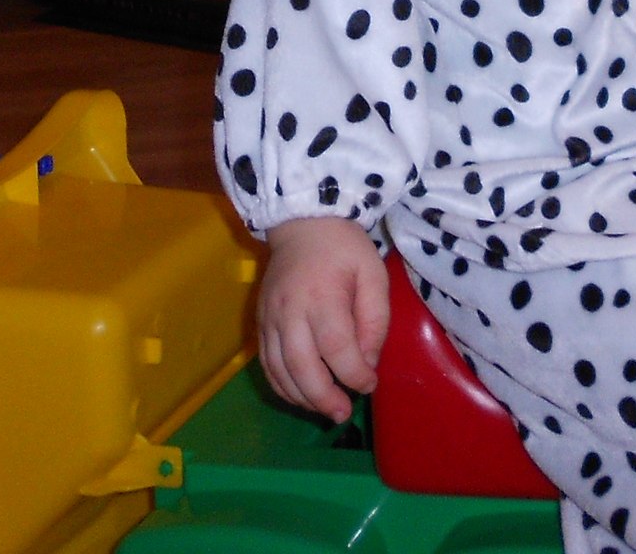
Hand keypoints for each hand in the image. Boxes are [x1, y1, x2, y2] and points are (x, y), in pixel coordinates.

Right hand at [257, 216, 389, 421]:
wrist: (302, 223)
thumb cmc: (344, 249)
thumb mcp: (373, 273)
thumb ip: (375, 319)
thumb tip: (368, 361)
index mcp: (322, 296)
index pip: (336, 346)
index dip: (354, 373)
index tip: (370, 383)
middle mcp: (290, 311)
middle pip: (301, 365)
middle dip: (324, 397)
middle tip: (343, 413)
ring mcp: (270, 318)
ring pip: (279, 370)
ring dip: (302, 397)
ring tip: (326, 410)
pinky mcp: (260, 323)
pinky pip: (266, 364)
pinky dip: (282, 386)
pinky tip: (301, 396)